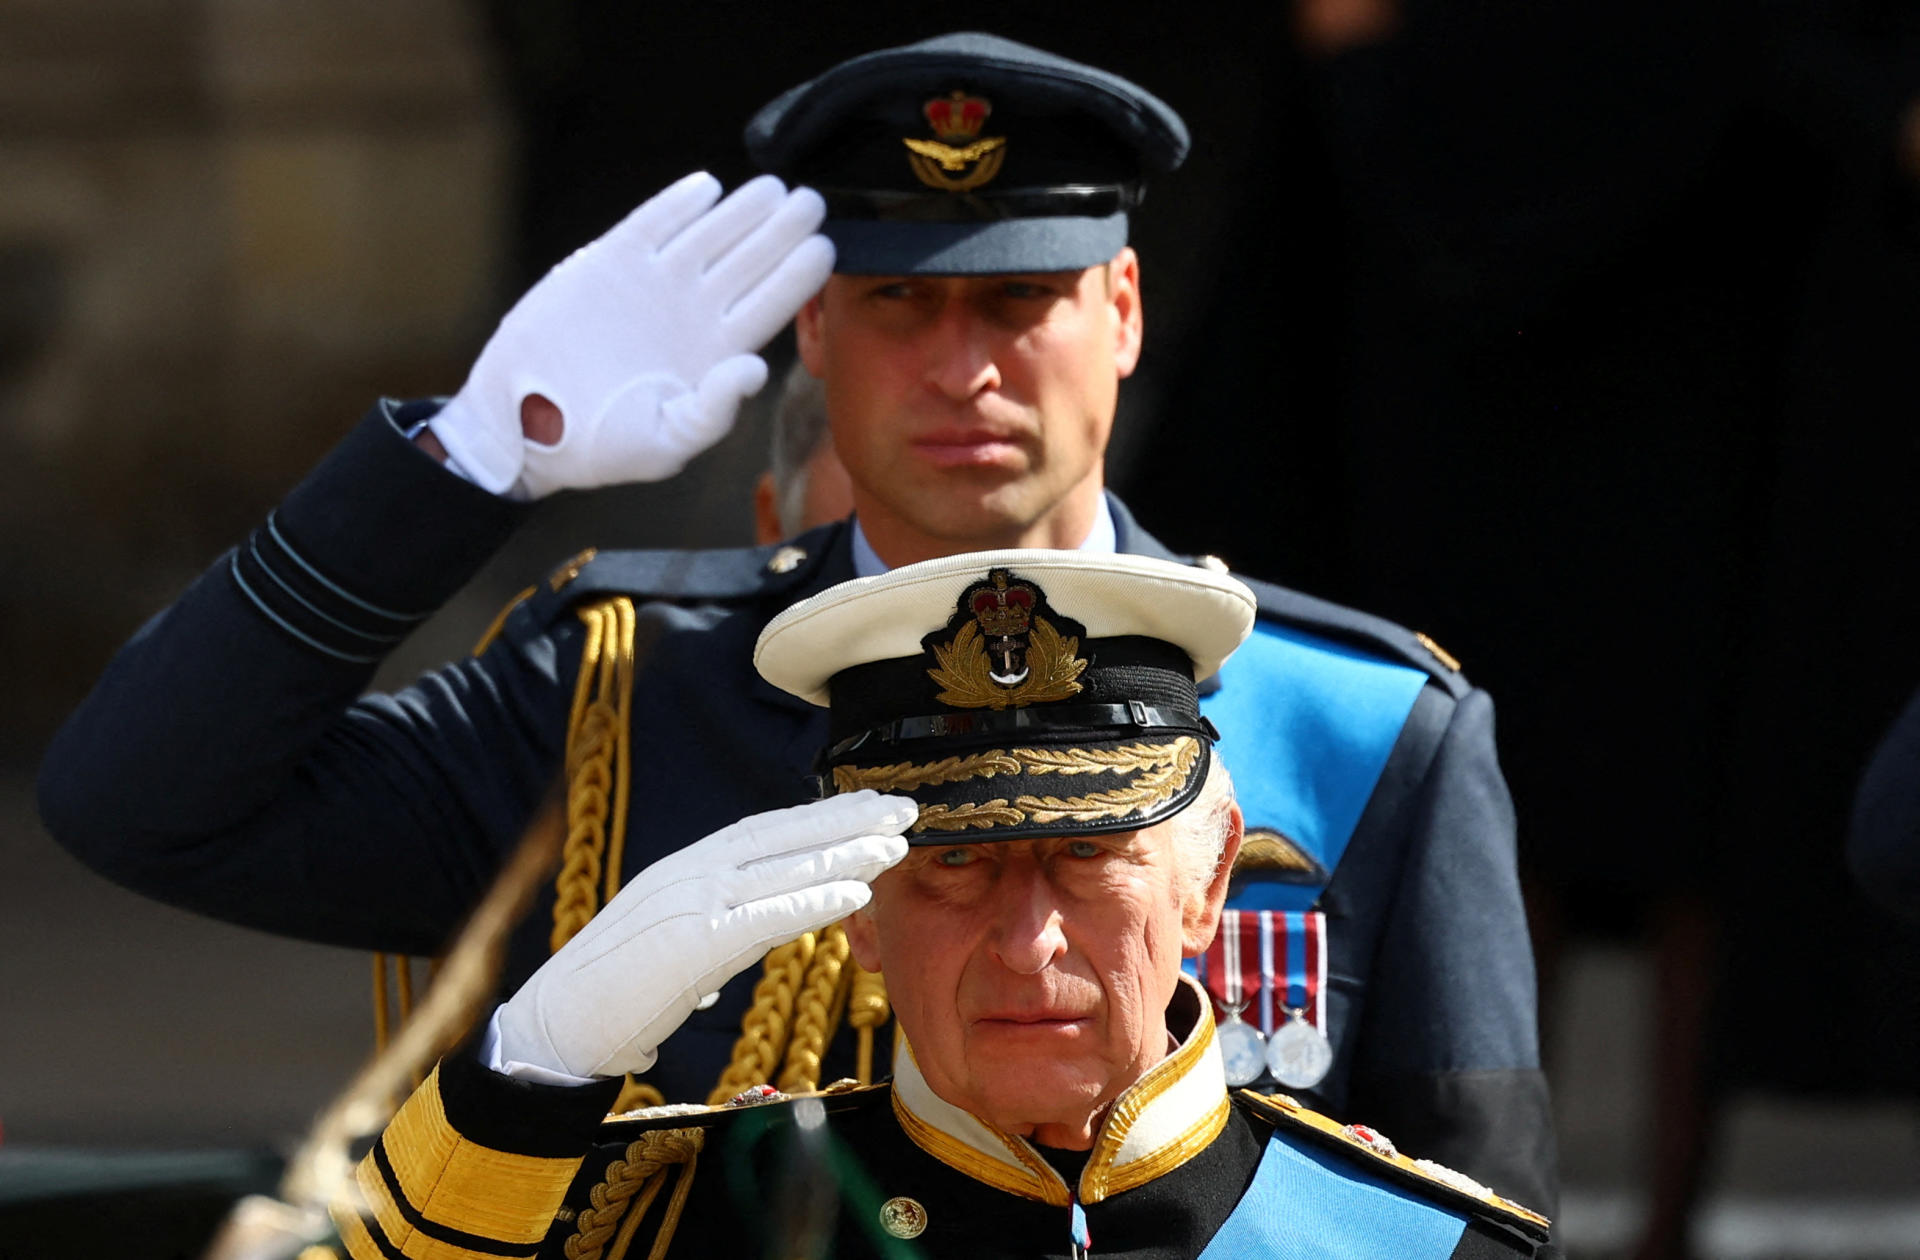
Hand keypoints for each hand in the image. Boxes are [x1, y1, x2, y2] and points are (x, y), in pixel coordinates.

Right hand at [430, 171, 833, 496]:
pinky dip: (677, 206)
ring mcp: (653, 284)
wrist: (524, 423)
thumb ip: (712, 412)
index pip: (768, 307)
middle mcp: (692, 313)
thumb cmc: (599, 446)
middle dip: (781, 232)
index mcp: (714, 354)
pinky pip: (652, 226)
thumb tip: (755, 369)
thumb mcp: (664, 443)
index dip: (797, 277)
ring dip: (742, 212)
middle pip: (748, 263)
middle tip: (812, 202)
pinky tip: (708, 187)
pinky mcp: (609, 263)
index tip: (826, 248)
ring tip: (774, 188)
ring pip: (708, 237)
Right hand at [494, 791, 913, 1078]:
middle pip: (783, 835)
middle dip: (848, 819)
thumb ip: (708, 935)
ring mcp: (690, 903)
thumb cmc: (609, 996)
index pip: (765, 831)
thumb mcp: (667, 948)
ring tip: (896, 846)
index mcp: (685, 869)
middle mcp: (691, 873)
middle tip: (905, 807)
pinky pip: (765, 917)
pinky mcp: (691, 944)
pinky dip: (813, 900)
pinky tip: (855, 893)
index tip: (868, 806)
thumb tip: (733, 945)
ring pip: (783, 867)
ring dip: (846, 854)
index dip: (820, 816)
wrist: (554, 1028)